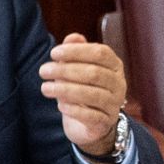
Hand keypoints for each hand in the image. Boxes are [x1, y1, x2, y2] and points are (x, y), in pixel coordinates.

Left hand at [39, 33, 126, 156]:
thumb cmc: (84, 89)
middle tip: (43, 70)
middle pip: (94, 73)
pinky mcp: (105, 123)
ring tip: (45, 88)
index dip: (77, 51)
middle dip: (66, 70)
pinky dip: (73, 109)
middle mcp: (119, 84)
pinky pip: (91, 116)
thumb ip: (76, 52)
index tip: (53, 53)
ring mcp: (114, 105)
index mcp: (115, 66)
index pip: (100, 53)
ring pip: (92, 95)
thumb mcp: (78, 68)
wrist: (91, 125)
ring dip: (65, 90)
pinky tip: (60, 105)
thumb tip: (73, 37)